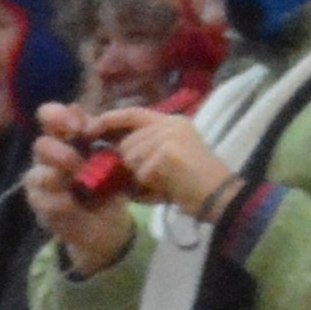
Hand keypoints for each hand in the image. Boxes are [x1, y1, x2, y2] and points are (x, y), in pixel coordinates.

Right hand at [25, 103, 136, 270]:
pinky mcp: (42, 207)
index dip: (57, 116)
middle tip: (80, 162)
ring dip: (59, 177)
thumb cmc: (106, 180)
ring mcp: (41, 183)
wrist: (108, 221)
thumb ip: (94, 132)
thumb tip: (76, 107)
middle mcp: (47, 157)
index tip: (78, 127)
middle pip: (40, 145)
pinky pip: (44, 201)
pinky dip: (62, 201)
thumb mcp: (107, 154)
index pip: (48, 116)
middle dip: (61, 152)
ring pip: (36, 175)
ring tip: (80, 183)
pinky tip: (75, 203)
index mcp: (63, 137)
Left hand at [84, 103, 225, 219]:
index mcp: (171, 122)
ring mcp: (169, 136)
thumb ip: (143, 151)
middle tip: (152, 179)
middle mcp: (170, 124)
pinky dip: (148, 187)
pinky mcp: (168, 152)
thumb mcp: (166, 160)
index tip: (90, 129)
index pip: (132, 113)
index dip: (109, 120)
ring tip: (162, 184)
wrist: (220, 196)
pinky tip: (166, 189)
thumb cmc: (192, 185)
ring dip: (140, 177)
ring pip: (131, 158)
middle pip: (127, 143)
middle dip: (130, 165)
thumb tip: (111, 153)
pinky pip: (140, 173)